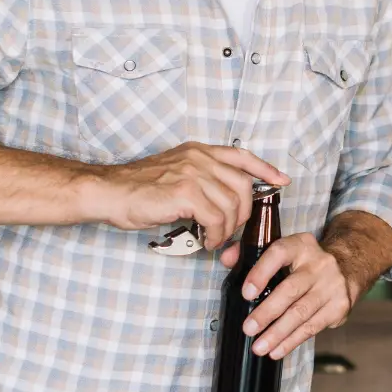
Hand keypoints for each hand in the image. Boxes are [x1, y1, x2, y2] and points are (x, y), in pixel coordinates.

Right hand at [97, 142, 289, 246]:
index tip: (282, 181)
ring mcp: (193, 173)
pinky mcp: (185, 192)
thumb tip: (224, 201)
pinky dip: (216, 234)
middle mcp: (199, 157)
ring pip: (231, 205)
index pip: (242, 155)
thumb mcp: (174, 172)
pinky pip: (216, 218)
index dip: (265, 169)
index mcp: (198, 151)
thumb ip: (200, 178)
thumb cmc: (137, 188)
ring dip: (228, 229)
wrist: (109, 192)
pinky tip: (206, 240)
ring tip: (215, 240)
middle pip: (242, 186)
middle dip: (245, 213)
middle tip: (233, 231)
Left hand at [219, 233, 352, 359]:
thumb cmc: (303, 262)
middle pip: (291, 289)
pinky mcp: (339, 306)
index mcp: (301, 245)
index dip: (261, 272)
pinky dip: (292, 341)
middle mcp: (319, 263)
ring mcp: (332, 285)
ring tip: (259, 347)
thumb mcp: (283, 249)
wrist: (347, 267)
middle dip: (267, 312)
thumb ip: (250, 252)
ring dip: (278, 333)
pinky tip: (277, 350)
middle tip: (248, 329)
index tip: (246, 293)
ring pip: (301, 313)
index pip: (279, 253)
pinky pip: (312, 327)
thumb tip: (227, 259)